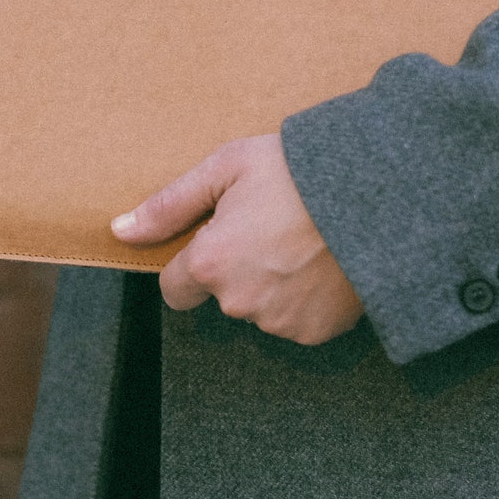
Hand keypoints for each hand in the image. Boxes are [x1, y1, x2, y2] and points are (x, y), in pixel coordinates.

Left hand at [111, 134, 363, 345]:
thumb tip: (119, 231)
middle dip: (238, 268)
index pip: (175, 288)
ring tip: (305, 241)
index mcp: (211, 264)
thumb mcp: (229, 167)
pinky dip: (307, 299)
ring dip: (273, 284)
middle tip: (273, 226)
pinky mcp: (317, 332)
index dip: (195, 261)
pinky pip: (298, 320)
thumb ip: (170, 204)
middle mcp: (240, 302)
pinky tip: (326, 264)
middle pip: (222, 295)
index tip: (222, 237)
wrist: (378, 192)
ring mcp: (280, 322)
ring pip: (261, 309)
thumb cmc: (299, 170)